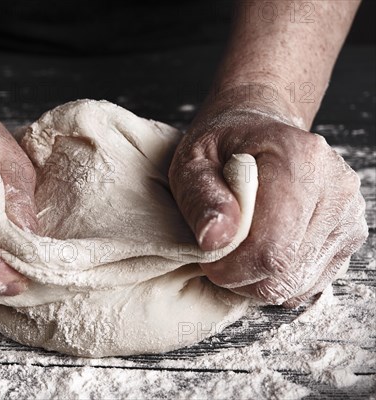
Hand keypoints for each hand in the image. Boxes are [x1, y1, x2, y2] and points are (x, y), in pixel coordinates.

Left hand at [169, 96, 367, 306]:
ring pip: (300, 283)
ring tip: (239, 249)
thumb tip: (215, 239)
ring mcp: (349, 213)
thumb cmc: (223, 147)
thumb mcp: (193, 162)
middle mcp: (336, 187)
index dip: (233, 268)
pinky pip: (311, 282)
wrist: (259, 134)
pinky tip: (262, 252)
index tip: (208, 259)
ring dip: (260, 280)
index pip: (271, 247)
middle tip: (218, 255)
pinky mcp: (350, 235)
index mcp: (300, 160)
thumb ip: (199, 198)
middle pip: (288, 271)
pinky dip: (280, 279)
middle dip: (243, 277)